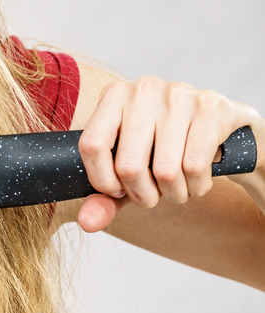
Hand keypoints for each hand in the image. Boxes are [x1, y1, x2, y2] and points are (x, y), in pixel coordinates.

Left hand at [75, 76, 264, 231]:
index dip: (102, 181)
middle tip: (153, 195)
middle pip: (128, 165)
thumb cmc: (165, 151)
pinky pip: (195, 167)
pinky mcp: (211, 106)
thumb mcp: (130, 170)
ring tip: (177, 188)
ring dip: (173, 195)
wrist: (224, 130)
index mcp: (114, 96)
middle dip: (142, 195)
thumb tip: (88, 222)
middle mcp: (143, 89)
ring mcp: (178, 94)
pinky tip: (197, 180)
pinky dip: (197, 187)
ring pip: (165, 171)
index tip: (117, 190)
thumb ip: (104, 198)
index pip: (91, 145)